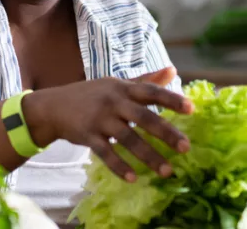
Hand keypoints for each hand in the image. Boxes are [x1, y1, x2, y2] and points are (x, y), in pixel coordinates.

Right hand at [24, 67, 193, 181]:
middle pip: (143, 117)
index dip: (170, 99)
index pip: (150, 91)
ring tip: (167, 171)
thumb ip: (145, 79)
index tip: (191, 109)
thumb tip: (172, 69)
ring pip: (127, 138)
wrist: (54, 105)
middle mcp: (113, 102)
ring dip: (148, 155)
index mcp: (122, 88)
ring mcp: (99, 119)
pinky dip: (119, 166)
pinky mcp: (88, 135)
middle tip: (186, 147)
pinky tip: (133, 178)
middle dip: (165, 132)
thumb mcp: (117, 83)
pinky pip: (105, 153)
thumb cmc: (91, 94)